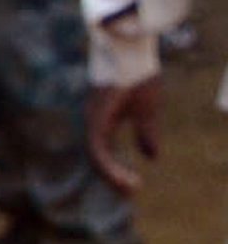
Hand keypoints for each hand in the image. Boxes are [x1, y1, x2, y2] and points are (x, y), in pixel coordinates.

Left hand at [93, 74, 162, 195]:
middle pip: (97, 158)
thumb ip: (146, 133)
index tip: (133, 184)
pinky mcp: (95, 118)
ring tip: (130, 187)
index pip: (104, 153)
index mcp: (103, 121)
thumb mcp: (147, 112)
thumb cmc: (137, 75)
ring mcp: (91, 120)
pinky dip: (107, 165)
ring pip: (95, 157)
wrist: (130, 51)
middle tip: (131, 191)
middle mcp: (93, 122)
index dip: (115, 170)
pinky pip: (96, 149)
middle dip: (112, 178)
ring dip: (111, 175)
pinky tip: (122, 176)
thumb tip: (151, 157)